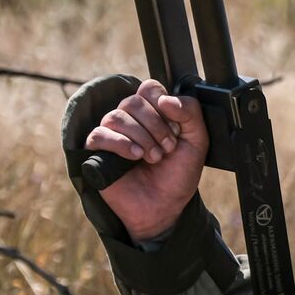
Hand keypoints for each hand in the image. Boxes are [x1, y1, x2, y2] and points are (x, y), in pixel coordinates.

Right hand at [83, 79, 207, 241]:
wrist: (165, 206)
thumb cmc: (178, 174)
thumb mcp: (197, 141)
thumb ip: (190, 113)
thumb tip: (164, 98)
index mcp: (152, 113)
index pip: (150, 88)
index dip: (163, 105)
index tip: (176, 130)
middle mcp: (130, 120)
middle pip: (133, 101)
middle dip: (155, 125)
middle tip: (168, 148)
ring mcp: (112, 134)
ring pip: (117, 116)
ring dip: (141, 137)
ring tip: (154, 158)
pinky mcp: (97, 151)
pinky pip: (99, 134)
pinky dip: (120, 144)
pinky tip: (135, 157)